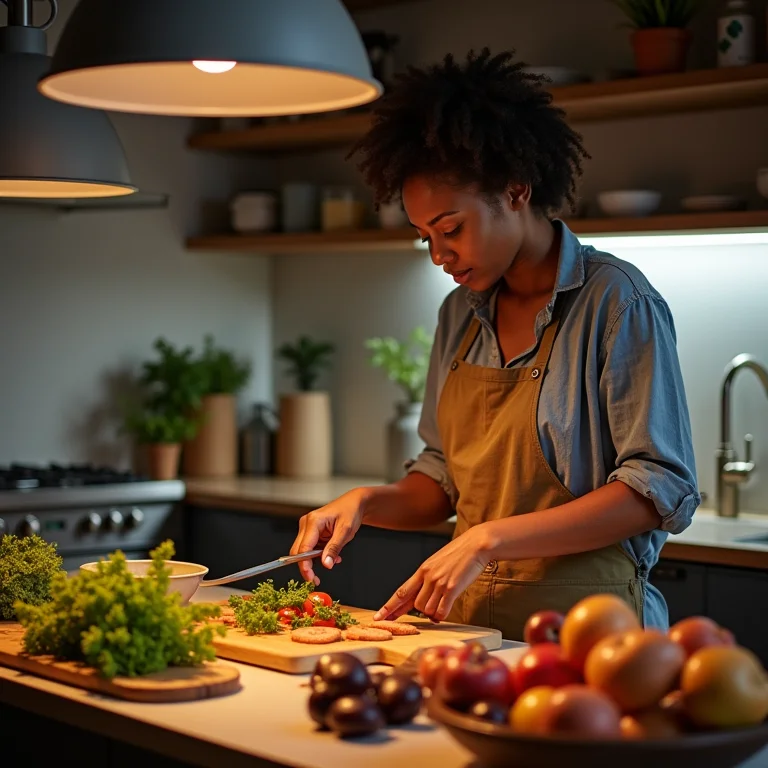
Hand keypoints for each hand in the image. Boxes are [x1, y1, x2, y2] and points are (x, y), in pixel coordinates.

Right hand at [290, 487, 368, 584]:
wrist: (354, 503)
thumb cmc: (350, 511)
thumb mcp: (345, 531)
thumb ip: (334, 548)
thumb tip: (326, 564)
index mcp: (314, 521)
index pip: (303, 548)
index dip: (304, 565)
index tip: (310, 577)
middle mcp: (307, 523)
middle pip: (299, 551)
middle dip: (307, 566)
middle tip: (316, 579)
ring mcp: (308, 527)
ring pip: (304, 551)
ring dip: (316, 560)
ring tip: (334, 559)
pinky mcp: (311, 531)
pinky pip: (311, 548)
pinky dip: (320, 555)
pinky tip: (332, 554)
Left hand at [373, 524, 494, 621]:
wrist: (476, 545)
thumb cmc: (460, 553)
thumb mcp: (437, 563)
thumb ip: (428, 578)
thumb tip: (422, 595)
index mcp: (422, 570)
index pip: (401, 592)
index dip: (389, 607)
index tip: (378, 617)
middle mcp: (428, 577)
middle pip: (414, 605)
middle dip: (420, 611)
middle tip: (428, 611)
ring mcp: (439, 583)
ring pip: (426, 610)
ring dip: (433, 613)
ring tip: (442, 604)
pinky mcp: (452, 588)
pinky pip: (441, 612)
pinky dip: (441, 615)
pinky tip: (445, 609)